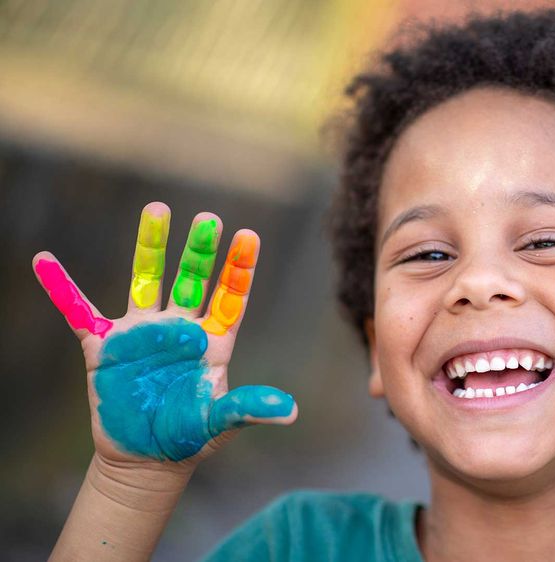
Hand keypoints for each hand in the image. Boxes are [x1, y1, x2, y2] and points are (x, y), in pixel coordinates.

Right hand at [33, 202, 297, 468]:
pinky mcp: (105, 348)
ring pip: (146, 281)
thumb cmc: (191, 437)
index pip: (230, 297)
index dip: (239, 268)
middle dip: (199, 250)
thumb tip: (290, 412)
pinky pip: (79, 313)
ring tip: (156, 209)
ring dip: (150, 247)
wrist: (146, 460)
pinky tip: (45, 260)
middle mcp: (179, 329)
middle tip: (208, 217)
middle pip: (191, 279)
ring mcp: (142, 334)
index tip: (249, 235)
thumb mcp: (221, 422)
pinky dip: (61, 289)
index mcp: (213, 341)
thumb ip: (249, 408)